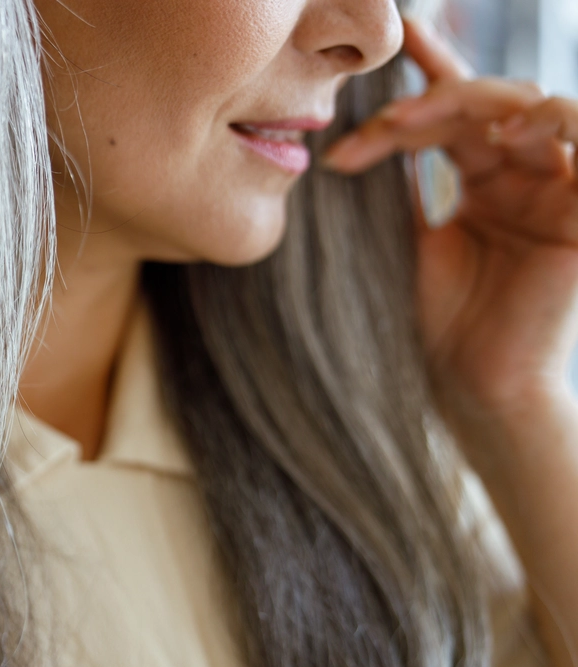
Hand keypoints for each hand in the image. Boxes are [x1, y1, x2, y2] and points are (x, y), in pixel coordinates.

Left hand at [321, 17, 577, 443]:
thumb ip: (396, 187)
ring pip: (534, 109)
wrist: (470, 389)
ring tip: (420, 120)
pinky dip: (553, 124)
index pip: (457, 110)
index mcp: (482, 180)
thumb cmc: (435, 326)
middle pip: (485, 104)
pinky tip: (506, 131)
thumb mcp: (402, 242)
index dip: (430, 70)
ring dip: (477, 103)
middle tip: (379, 123)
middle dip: (429, 101)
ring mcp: (556, 190)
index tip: (395, 39)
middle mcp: (522, 176)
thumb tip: (348, 137)